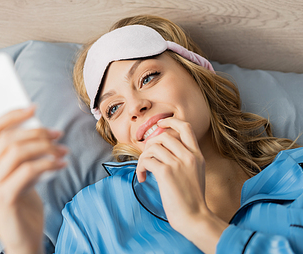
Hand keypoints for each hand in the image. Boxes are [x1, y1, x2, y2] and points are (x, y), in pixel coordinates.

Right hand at [0, 106, 67, 253]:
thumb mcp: (17, 174)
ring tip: (62, 150)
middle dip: (36, 132)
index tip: (33, 108)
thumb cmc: (21, 204)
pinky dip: (48, 163)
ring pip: (17, 152)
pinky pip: (28, 170)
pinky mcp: (3, 198)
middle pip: (6, 139)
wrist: (22, 239)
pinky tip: (61, 165)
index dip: (11, 115)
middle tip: (57, 133)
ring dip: (45, 147)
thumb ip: (18, 154)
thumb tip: (37, 126)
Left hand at [136, 118, 226, 253]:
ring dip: (143, 159)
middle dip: (150, 145)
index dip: (171, 121)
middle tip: (147, 159)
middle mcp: (189, 156)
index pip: (186, 127)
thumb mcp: (196, 173)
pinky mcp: (166, 172)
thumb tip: (163, 149)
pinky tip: (144, 178)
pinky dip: (140, 168)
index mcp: (197, 155)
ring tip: (145, 171)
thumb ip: (185, 159)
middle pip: (163, 136)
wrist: (194, 217)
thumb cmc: (191, 199)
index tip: (160, 124)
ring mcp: (178, 163)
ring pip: (152, 148)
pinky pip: (146, 160)